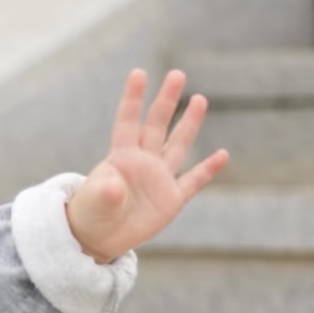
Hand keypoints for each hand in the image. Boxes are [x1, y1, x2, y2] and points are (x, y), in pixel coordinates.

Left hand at [66, 69, 228, 262]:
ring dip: (189, 124)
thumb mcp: (94, 203)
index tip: (138, 73)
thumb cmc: (90, 215)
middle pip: (156, 126)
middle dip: (166, 101)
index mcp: (120, 157)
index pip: (128, 122)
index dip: (133, 99)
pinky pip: (193, 181)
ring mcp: (159, 179)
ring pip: (177, 145)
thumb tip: (114, 187)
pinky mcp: (171, 199)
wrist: (98, 239)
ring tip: (200, 99)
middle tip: (177, 74)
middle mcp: (143, 162)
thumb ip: (104, 192)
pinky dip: (208, 169)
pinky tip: (223, 154)